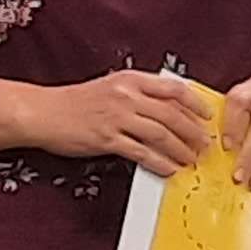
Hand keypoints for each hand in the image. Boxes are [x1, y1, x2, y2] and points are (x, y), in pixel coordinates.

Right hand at [32, 70, 209, 177]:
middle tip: (205, 145)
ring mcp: (116, 117)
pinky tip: (169, 169)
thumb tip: (168, 109)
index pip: (174, 88)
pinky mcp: (106, 139)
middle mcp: (126, 96)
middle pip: (172, 114)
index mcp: (130, 80)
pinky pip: (141, 152)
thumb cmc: (75, 102)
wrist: (43, 112)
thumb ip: (138, 94)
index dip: (196, 104)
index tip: (207, 116)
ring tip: (191, 159)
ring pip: (161, 134)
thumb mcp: (110, 87)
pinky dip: (159, 162)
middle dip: (194, 132)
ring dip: (181, 149)